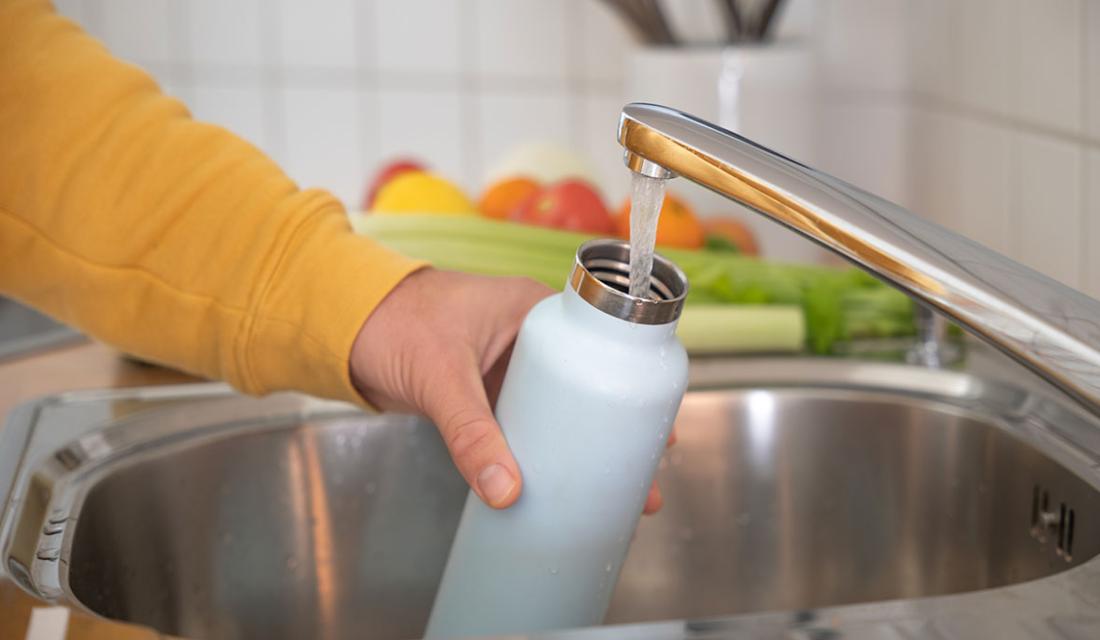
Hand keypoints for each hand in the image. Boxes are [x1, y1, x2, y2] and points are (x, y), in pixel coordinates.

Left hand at [350, 268, 668, 513]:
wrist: (343, 327)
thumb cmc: (393, 320)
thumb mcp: (441, 375)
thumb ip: (469, 432)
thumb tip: (504, 490)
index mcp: (536, 311)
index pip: (604, 346)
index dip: (634, 390)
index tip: (657, 433)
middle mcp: (532, 338)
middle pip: (591, 387)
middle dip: (618, 433)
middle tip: (646, 476)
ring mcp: (512, 368)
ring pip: (562, 411)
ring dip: (585, 447)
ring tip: (616, 491)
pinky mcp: (489, 394)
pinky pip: (530, 425)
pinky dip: (547, 451)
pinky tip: (563, 482)